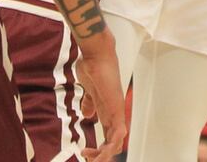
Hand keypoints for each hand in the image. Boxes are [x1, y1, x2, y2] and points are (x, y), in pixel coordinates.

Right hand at [72, 26, 126, 160]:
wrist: (95, 55)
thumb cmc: (92, 67)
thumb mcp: (88, 90)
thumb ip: (89, 102)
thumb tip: (88, 113)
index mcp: (107, 110)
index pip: (108, 135)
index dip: (101, 148)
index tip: (87, 153)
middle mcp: (114, 112)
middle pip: (114, 141)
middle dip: (103, 154)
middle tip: (90, 160)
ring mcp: (117, 110)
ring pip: (117, 140)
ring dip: (106, 153)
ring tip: (94, 160)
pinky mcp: (116, 107)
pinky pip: (119, 131)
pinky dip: (112, 144)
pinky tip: (103, 152)